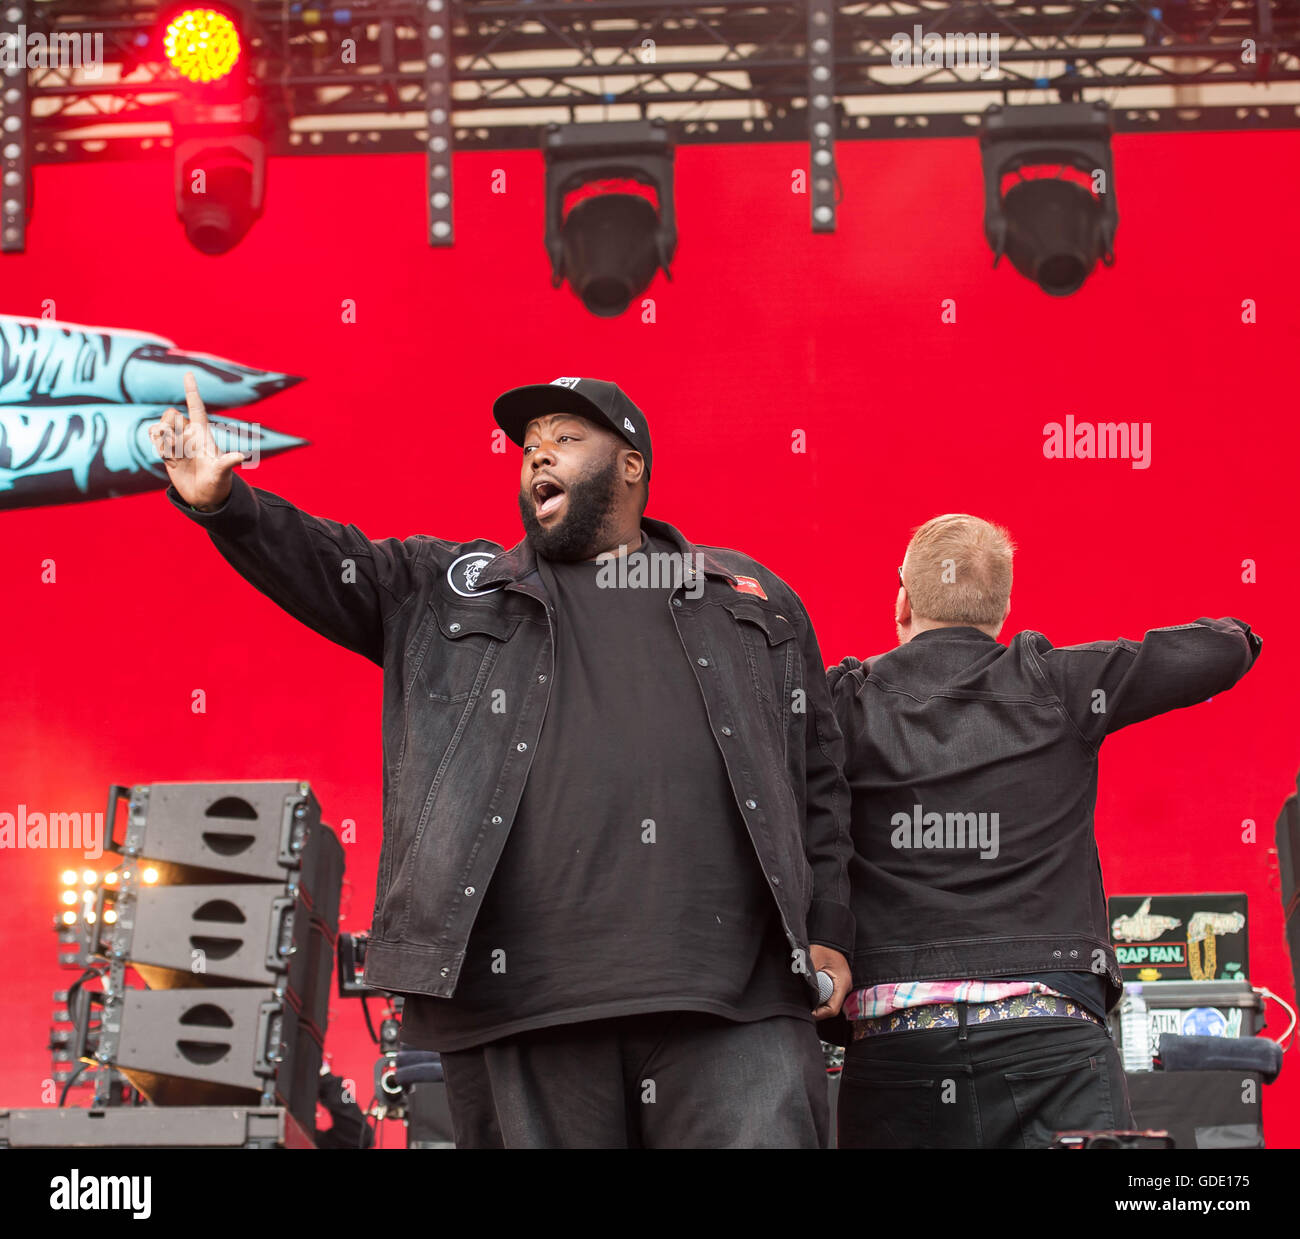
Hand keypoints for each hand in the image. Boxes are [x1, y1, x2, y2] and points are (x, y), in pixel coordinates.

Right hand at [148, 371, 244, 508]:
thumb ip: (227, 463)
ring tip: (176, 456)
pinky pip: (153, 437)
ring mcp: (176, 442)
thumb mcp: (223, 474)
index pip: (196, 407)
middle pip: (171, 413)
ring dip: (164, 441)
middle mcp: (188, 434)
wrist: (205, 497)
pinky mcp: (165, 451)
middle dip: (171, 427)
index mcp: (203, 433)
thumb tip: (241, 457)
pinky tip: (167, 457)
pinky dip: (157, 445)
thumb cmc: (218, 483)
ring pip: (159, 427)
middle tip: (181, 448)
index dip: (192, 390)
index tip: (188, 373)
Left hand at [810, 944, 850, 1018]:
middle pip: (831, 1008)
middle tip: (803, 1008)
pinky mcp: (838, 985)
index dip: (820, 1014)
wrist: (831, 940)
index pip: (833, 1008)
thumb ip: (808, 975)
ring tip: (805, 1002)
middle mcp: (845, 987)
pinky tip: (810, 996)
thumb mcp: (814, 960)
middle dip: (817, 1010)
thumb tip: (798, 987)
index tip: (808, 1012)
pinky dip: (820, 998)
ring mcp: (842, 987)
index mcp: (842, 983)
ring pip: (830, 1003)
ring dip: (818, 1005)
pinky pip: (830, 997)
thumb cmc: (824, 948)